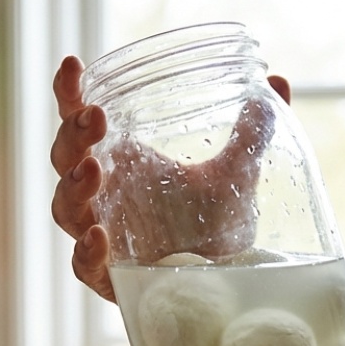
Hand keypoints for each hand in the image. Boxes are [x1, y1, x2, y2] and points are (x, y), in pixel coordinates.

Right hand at [51, 55, 291, 301]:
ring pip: (65, 210)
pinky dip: (87, 250)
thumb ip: (252, 131)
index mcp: (121, 161)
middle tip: (94, 118)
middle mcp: (104, 195)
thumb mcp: (236, 172)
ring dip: (74, 187)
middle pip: (64, 159)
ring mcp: (103, 235)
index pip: (81, 119)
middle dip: (73, 137)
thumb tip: (280, 83)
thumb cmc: (217, 223)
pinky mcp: (110, 278)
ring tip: (93, 169)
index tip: (75, 64)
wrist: (230, 282)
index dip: (70, 92)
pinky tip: (99, 235)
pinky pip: (84, 264)